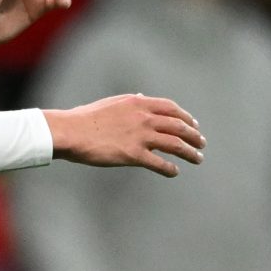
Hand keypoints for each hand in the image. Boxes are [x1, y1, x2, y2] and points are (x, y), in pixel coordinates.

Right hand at [45, 94, 203, 177]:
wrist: (69, 132)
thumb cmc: (84, 119)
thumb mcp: (110, 103)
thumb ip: (130, 102)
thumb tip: (143, 98)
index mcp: (139, 104)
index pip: (172, 109)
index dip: (186, 118)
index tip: (193, 125)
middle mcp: (144, 118)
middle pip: (179, 127)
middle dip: (194, 136)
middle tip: (200, 144)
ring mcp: (140, 136)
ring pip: (175, 144)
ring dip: (190, 152)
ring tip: (197, 158)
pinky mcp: (133, 155)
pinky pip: (159, 163)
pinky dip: (170, 168)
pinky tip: (174, 172)